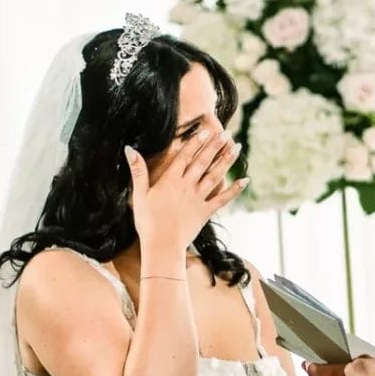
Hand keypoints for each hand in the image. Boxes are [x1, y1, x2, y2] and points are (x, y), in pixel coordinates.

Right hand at [124, 129, 244, 253]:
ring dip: (226, 160)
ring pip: (215, 175)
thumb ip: (137, 171)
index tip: (206, 130)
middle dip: (215, 145)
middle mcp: (187, 186)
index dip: (196, 142)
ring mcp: (198, 199)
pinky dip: (235, 189)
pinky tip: (245, 180)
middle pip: (203, 162)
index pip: (185, 156)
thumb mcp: (139, 194)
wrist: (162, 245)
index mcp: (170, 181)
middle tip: (226, 132)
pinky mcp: (206, 212)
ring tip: (236, 147)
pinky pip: (223, 199)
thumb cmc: (147, 221)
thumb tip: (129, 149)